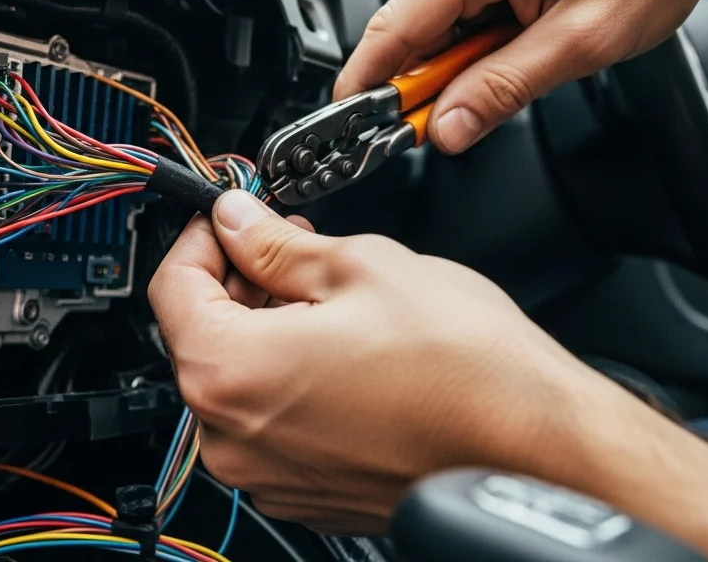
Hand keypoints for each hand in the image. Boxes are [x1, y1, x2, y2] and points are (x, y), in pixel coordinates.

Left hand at [148, 190, 606, 533]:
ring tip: (329, 293)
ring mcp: (268, 474)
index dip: (200, 236)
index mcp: (229, 372)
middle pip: (200, 336)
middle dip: (237, 280)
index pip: (171, 286)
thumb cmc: (465, 371)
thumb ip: (275, 243)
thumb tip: (240, 221)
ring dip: (265, 328)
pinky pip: (272, 422)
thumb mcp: (361, 265)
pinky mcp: (306, 493)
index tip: (228, 214)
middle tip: (284, 242)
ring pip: (237, 380)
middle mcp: (232, 437)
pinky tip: (343, 347)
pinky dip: (291, 379)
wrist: (537, 451)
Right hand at [335, 0, 707, 153]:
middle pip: (409, 34)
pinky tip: (522, 50)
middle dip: (423, 86)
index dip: (365, 88)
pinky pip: (461, 15)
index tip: (349, 132)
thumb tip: (447, 129)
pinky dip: (477, 47)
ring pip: (436, 30)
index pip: (390, 30)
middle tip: (459, 125)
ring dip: (460, 66)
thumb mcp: (580, 43)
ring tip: (526, 67)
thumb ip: (503, 89)